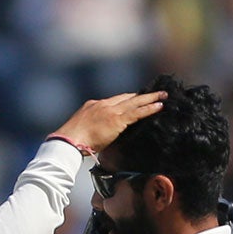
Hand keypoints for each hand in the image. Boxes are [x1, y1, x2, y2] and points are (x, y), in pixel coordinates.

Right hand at [53, 90, 167, 152]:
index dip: (127, 98)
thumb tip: (101, 138)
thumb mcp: (84, 131)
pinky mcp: (117, 119)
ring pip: (135, 101)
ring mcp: (110, 110)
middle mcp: (103, 104)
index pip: (114, 100)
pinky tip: (159, 106)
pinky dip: (149, 108)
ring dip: (151, 98)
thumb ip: (94, 129)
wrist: (68, 141)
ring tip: (163, 95)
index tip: (137, 97)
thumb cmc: (73, 142)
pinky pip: (137, 112)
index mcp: (93, 105)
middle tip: (155, 91)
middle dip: (141, 95)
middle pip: (126, 97)